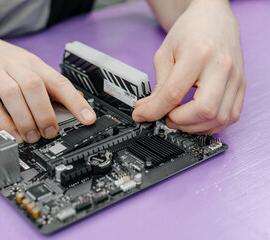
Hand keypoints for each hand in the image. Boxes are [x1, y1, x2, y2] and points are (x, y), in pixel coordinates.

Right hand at [0, 29, 95, 142]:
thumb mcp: (25, 64)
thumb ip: (45, 83)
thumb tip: (72, 102)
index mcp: (31, 62)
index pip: (58, 80)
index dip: (75, 100)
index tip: (88, 118)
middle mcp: (14, 65)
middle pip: (35, 87)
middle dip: (46, 113)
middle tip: (50, 132)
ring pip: (13, 95)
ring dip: (26, 120)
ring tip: (32, 137)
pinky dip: (3, 121)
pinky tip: (12, 134)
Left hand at [133, 0, 245, 133]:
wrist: (214, 18)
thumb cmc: (189, 32)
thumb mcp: (165, 54)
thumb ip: (158, 85)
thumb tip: (147, 109)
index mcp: (197, 54)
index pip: (174, 94)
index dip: (154, 111)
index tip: (141, 116)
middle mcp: (221, 66)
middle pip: (204, 111)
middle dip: (180, 122)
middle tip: (166, 117)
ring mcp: (235, 77)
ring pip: (219, 118)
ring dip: (194, 127)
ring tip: (179, 118)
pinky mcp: (241, 85)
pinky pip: (231, 116)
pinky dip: (211, 125)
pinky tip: (196, 120)